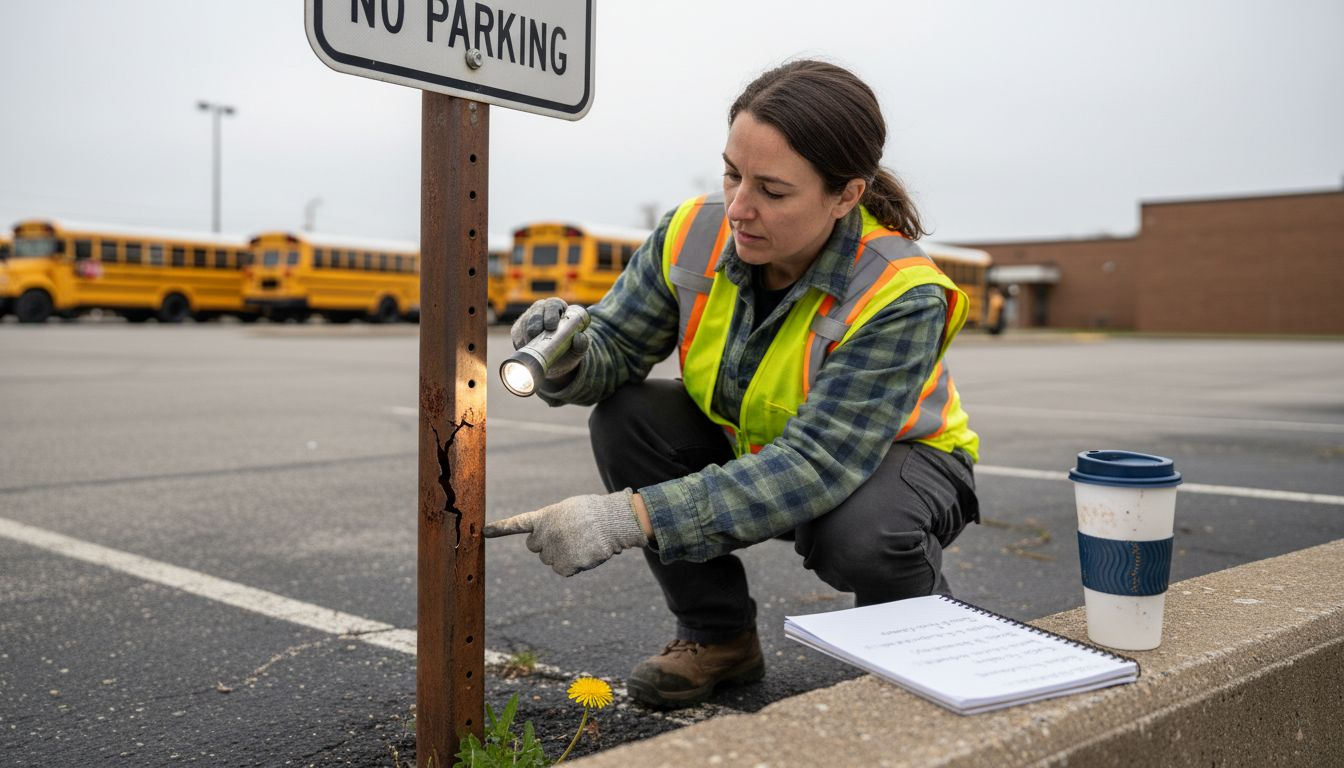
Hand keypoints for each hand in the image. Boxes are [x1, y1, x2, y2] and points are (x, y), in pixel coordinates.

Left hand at [483, 490, 647, 575]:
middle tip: (568, 536)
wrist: (611, 522)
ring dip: (563, 555)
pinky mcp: (564, 566)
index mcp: (544, 518)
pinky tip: (586, 553)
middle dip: (547, 545)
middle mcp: (543, 535)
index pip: (517, 524)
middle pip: (536, 548)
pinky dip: (575, 565)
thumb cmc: (595, 512)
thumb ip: (555, 523)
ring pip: (551, 560)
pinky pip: (564, 570)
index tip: (484, 531)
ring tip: (582, 542)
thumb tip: (557, 539)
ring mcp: (552, 551)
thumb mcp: (569, 510)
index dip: (501, 528)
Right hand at [509, 297, 589, 379]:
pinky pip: (516, 335)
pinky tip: (526, 349)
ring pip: (524, 324)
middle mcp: (541, 310)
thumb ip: (583, 343)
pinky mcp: (518, 330)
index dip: (551, 313)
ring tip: (534, 346)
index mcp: (557, 308)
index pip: (553, 304)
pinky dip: (520, 342)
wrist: (556, 361)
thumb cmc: (569, 349)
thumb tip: (580, 338)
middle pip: (535, 313)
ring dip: (527, 335)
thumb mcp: (578, 348)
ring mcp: (528, 319)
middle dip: (536, 324)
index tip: (552, 326)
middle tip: (538, 335)